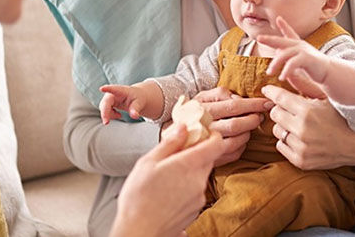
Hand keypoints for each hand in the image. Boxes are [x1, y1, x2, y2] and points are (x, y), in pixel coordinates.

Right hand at [99, 84, 144, 123]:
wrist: (136, 97)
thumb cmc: (137, 98)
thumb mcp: (139, 103)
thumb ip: (135, 109)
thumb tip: (134, 116)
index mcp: (121, 90)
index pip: (114, 89)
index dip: (107, 89)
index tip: (101, 88)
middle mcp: (112, 93)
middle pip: (105, 102)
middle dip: (105, 112)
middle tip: (106, 122)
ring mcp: (108, 98)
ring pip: (104, 108)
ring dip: (109, 115)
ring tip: (120, 115)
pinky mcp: (107, 103)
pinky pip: (105, 111)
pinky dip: (110, 115)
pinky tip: (118, 114)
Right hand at [110, 124, 225, 236]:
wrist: (139, 232)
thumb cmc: (138, 198)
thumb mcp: (148, 163)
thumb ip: (169, 143)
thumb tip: (183, 127)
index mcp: (188, 165)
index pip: (216, 144)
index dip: (212, 135)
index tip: (201, 133)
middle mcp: (199, 181)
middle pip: (208, 159)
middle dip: (195, 153)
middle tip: (175, 153)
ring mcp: (199, 197)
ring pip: (200, 175)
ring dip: (189, 170)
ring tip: (166, 175)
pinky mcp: (195, 210)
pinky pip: (195, 191)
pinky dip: (186, 186)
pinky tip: (168, 190)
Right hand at [193, 87, 269, 166]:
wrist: (173, 133)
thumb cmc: (192, 111)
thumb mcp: (202, 96)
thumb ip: (220, 93)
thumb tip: (238, 99)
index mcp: (203, 109)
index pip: (233, 106)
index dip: (252, 104)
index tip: (266, 103)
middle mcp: (204, 128)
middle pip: (235, 126)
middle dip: (252, 120)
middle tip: (259, 116)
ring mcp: (207, 145)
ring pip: (235, 142)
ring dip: (248, 134)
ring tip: (250, 127)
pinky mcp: (210, 158)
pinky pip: (233, 154)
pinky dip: (242, 146)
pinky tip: (241, 138)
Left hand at [257, 16, 328, 96]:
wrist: (328, 72)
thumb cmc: (313, 66)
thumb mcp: (298, 58)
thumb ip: (288, 54)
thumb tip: (277, 51)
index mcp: (297, 44)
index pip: (289, 33)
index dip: (284, 25)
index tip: (278, 18)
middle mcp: (299, 45)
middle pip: (281, 41)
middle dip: (270, 39)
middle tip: (259, 38)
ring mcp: (303, 51)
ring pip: (285, 54)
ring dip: (276, 63)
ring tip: (269, 73)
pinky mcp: (307, 58)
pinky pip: (293, 63)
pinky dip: (286, 70)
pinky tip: (281, 77)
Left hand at [261, 71, 354, 169]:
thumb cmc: (341, 118)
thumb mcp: (326, 98)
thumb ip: (305, 87)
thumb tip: (287, 73)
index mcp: (308, 111)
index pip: (279, 98)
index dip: (271, 92)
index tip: (267, 90)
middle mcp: (302, 130)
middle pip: (274, 113)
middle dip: (279, 108)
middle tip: (288, 108)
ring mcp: (301, 147)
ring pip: (277, 130)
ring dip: (283, 125)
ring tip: (297, 124)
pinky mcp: (301, 161)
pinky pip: (281, 145)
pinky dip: (287, 140)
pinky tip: (299, 137)